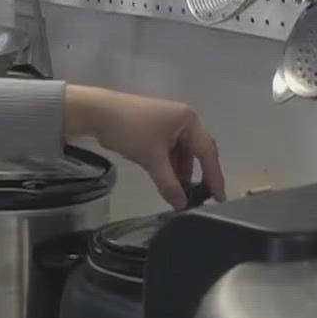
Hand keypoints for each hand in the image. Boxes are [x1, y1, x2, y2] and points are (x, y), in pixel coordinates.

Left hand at [64, 86, 225, 207]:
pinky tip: (164, 180)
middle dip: (196, 175)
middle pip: (195, 152)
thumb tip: (181, 205)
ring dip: (179, 172)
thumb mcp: (152, 159)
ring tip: (178, 193)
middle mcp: (182, 119)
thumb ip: (170, 184)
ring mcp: (167, 122)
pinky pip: (167, 150)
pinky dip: (167, 165)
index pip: (207, 153)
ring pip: (180, 152)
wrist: (96, 112)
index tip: (220, 198)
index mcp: (189, 120)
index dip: (214, 177)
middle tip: (198, 198)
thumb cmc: (131, 131)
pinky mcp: (153, 127)